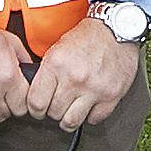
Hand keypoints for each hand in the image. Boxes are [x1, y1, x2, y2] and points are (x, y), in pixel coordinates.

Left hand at [26, 19, 140, 131]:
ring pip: (71, 122)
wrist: (116, 29)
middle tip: (57, 104)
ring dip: (69, 118)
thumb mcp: (57, 50)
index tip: (39, 109)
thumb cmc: (87, 38)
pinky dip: (90, 115)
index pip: (36, 102)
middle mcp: (74, 78)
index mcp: (56, 64)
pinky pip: (94, 119)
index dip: (35, 109)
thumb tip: (34, 95)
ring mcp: (94, 89)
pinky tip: (89, 105)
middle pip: (54, 113)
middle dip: (53, 111)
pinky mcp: (111, 95)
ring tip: (70, 110)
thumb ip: (46, 74)